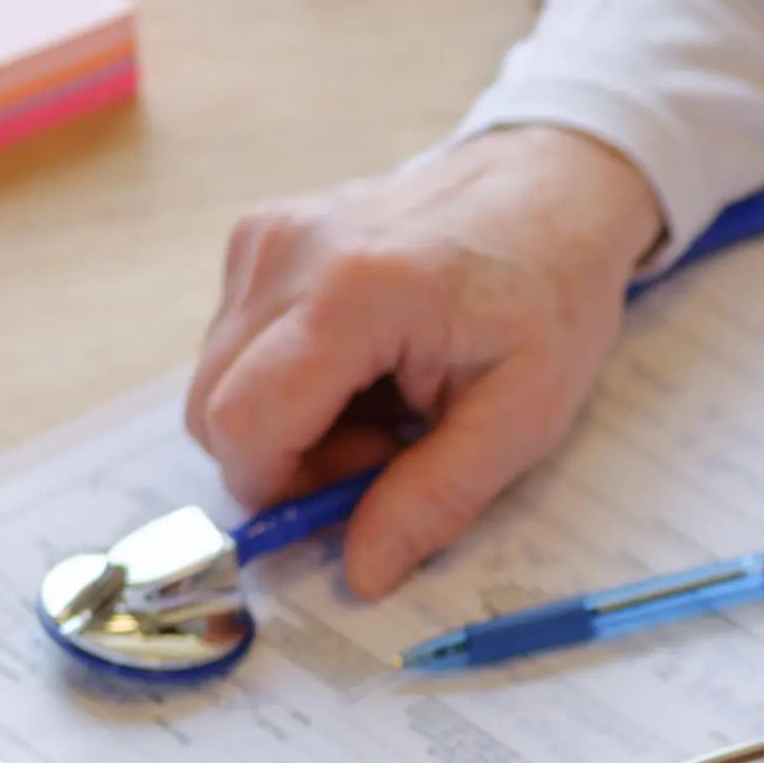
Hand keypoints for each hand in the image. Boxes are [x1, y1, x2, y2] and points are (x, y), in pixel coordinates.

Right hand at [188, 125, 667, 595]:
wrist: (549, 188)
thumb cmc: (550, 294)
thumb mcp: (523, 417)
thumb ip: (436, 500)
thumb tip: (362, 574)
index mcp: (355, 292)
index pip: (245, 424)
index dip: (279, 490)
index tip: (353, 495)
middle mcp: (286, 252)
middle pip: (213, 410)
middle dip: (286, 461)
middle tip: (384, 450)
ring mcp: (263, 236)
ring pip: (218, 383)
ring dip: (290, 422)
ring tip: (384, 402)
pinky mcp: (257, 236)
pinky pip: (233, 345)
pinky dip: (287, 378)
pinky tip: (364, 364)